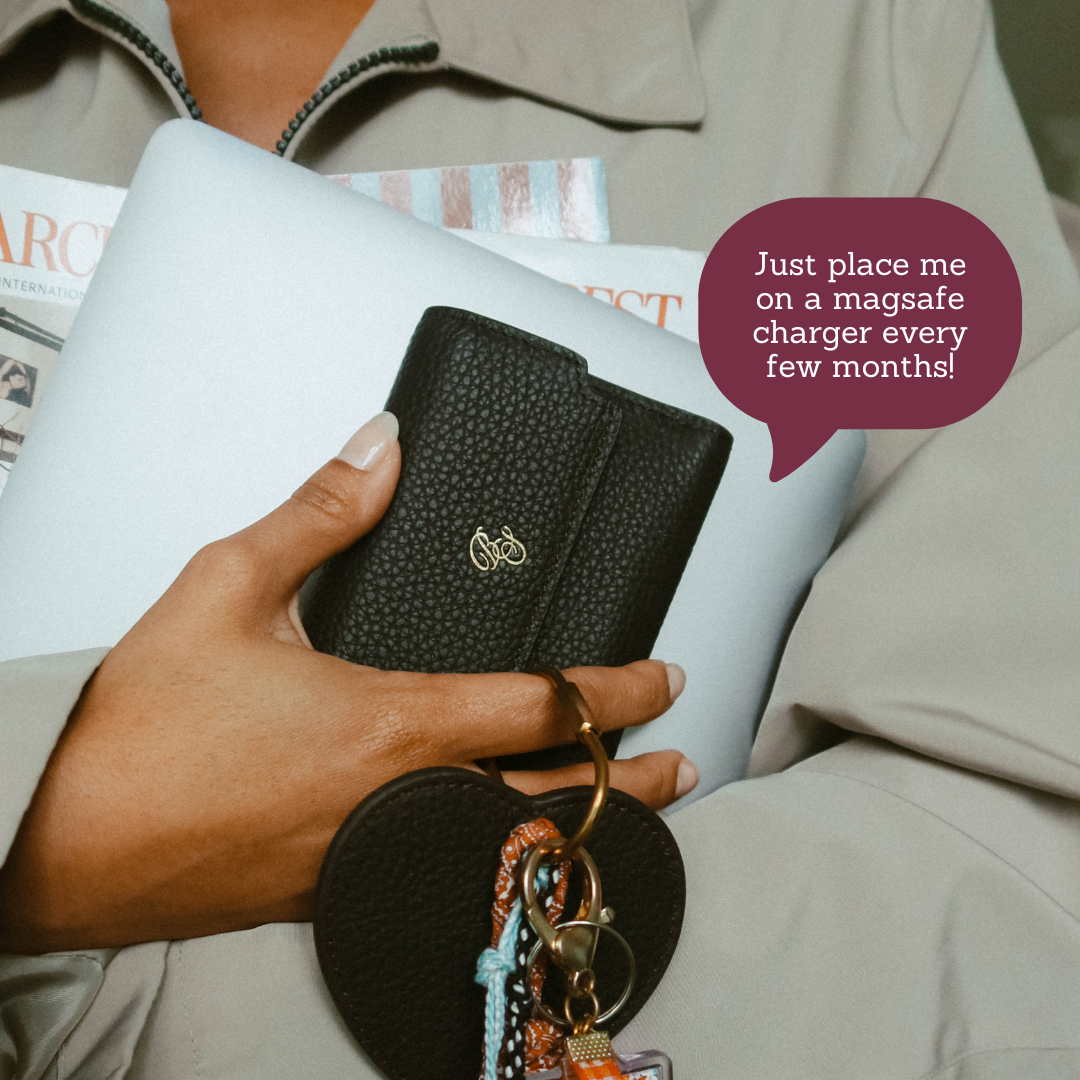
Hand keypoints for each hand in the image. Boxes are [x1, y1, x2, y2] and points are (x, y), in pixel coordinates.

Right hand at [0, 412, 696, 953]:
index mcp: (390, 724)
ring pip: (507, 846)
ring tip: (627, 813)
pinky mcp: (335, 891)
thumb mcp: (225, 589)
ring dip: (578, 824)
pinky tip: (501, 841)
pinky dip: (500, 855)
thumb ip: (316, 515)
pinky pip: (443, 872)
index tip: (663, 678)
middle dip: (627, 783)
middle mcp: (399, 802)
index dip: (616, 689)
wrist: (64, 843)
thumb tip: (378, 447)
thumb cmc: (144, 730)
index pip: (541, 706)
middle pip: (551, 799)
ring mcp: (373, 858)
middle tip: (678, 765)